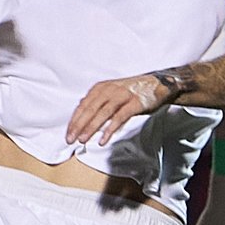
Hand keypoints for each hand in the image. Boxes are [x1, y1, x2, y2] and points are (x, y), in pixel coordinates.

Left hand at [66, 70, 182, 146]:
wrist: (157, 84)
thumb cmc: (132, 91)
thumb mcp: (111, 92)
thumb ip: (97, 101)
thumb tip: (80, 110)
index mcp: (101, 88)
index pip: (83, 105)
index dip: (74, 120)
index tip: (68, 133)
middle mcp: (109, 90)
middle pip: (90, 109)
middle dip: (79, 125)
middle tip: (71, 139)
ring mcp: (122, 96)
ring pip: (102, 113)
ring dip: (91, 127)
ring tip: (83, 139)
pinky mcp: (134, 103)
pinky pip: (119, 117)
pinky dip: (110, 129)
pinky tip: (103, 139)